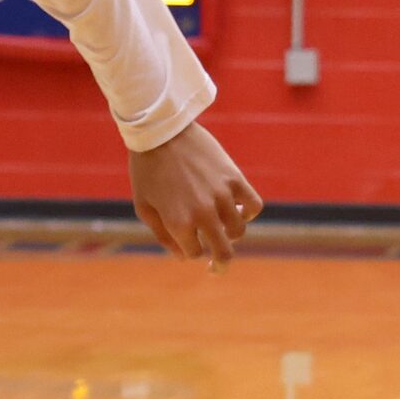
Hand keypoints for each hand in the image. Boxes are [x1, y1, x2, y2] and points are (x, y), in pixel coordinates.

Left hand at [130, 122, 262, 267]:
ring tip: (223, 228)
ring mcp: (222, 195)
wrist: (161, 131)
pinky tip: (239, 210)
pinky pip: (254, 205)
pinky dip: (249, 212)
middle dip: (220, 264)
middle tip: (217, 267)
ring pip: (238, 231)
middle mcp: (203, 213)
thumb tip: (184, 257)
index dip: (190, 250)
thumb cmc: (147, 170)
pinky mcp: (234, 178)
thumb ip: (163, 236)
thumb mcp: (144, 207)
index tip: (186, 243)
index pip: (194, 252)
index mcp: (179, 223)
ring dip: (231, 235)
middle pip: (224, 252)